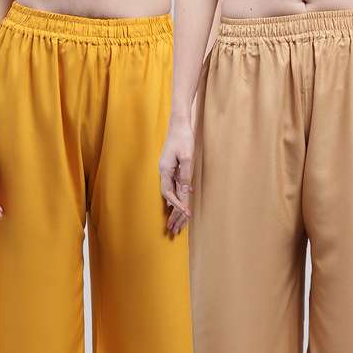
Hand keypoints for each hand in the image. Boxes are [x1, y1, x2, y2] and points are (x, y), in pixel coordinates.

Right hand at [159, 116, 193, 234]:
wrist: (179, 122)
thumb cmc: (183, 137)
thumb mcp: (187, 157)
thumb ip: (186, 175)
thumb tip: (186, 192)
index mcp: (165, 170)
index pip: (169, 193)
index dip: (177, 205)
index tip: (185, 214)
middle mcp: (164, 172)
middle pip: (168, 197)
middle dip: (172, 214)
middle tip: (174, 230)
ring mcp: (168, 170)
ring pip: (172, 193)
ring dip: (175, 208)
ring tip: (177, 223)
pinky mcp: (172, 168)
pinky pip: (175, 186)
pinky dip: (179, 197)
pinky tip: (183, 204)